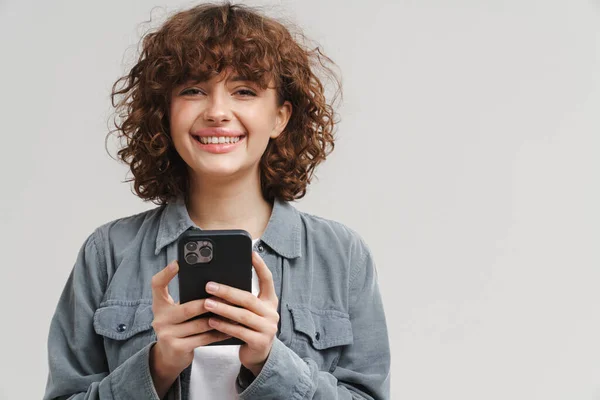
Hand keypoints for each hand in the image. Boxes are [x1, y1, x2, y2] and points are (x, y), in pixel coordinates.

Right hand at [149, 261, 230, 396]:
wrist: (169, 357)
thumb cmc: (179, 328)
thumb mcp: (176, 313)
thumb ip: (187, 301)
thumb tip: (213, 286)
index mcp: (159, 306)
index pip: (157, 285)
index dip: (166, 273)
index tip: (178, 262)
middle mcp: (160, 319)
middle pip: (187, 307)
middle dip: (209, 303)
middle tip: (227, 296)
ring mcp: (167, 334)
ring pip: (199, 324)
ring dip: (219, 318)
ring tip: (233, 312)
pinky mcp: (177, 348)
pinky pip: (203, 338)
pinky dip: (219, 333)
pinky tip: (230, 329)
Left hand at [204, 251, 278, 375]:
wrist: (259, 355)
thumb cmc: (250, 327)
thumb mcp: (251, 311)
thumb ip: (242, 299)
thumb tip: (218, 283)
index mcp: (270, 301)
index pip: (268, 280)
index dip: (260, 266)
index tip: (250, 253)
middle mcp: (271, 313)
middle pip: (248, 298)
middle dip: (227, 291)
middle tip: (209, 286)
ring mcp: (268, 328)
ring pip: (243, 315)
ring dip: (223, 309)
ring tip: (206, 303)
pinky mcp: (260, 342)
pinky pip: (239, 332)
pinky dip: (224, 326)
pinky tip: (211, 321)